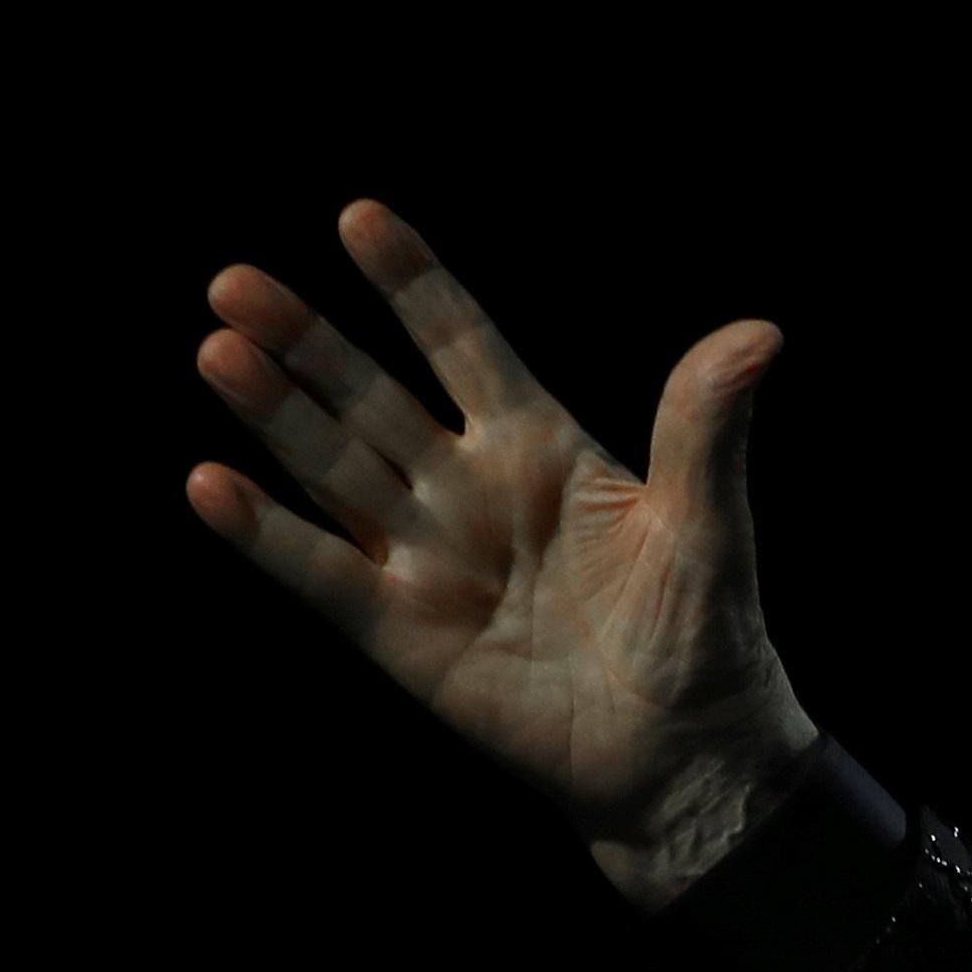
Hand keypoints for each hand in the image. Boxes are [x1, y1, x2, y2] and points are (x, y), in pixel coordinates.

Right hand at [188, 203, 814, 907]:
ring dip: (273, 413)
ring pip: (333, 468)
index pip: (463, 344)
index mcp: (540, 446)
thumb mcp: (707, 524)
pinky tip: (210, 484)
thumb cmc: (705, 633)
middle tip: (236, 284)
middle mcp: (468, 488)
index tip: (359, 217)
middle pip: (371, 395)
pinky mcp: (397, 630)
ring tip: (220, 351)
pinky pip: (320, 573)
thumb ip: (706, 428)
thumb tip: (761, 335)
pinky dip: (266, 533)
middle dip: (308, 340)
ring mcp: (425, 555)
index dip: (413, 285)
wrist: (684, 754)